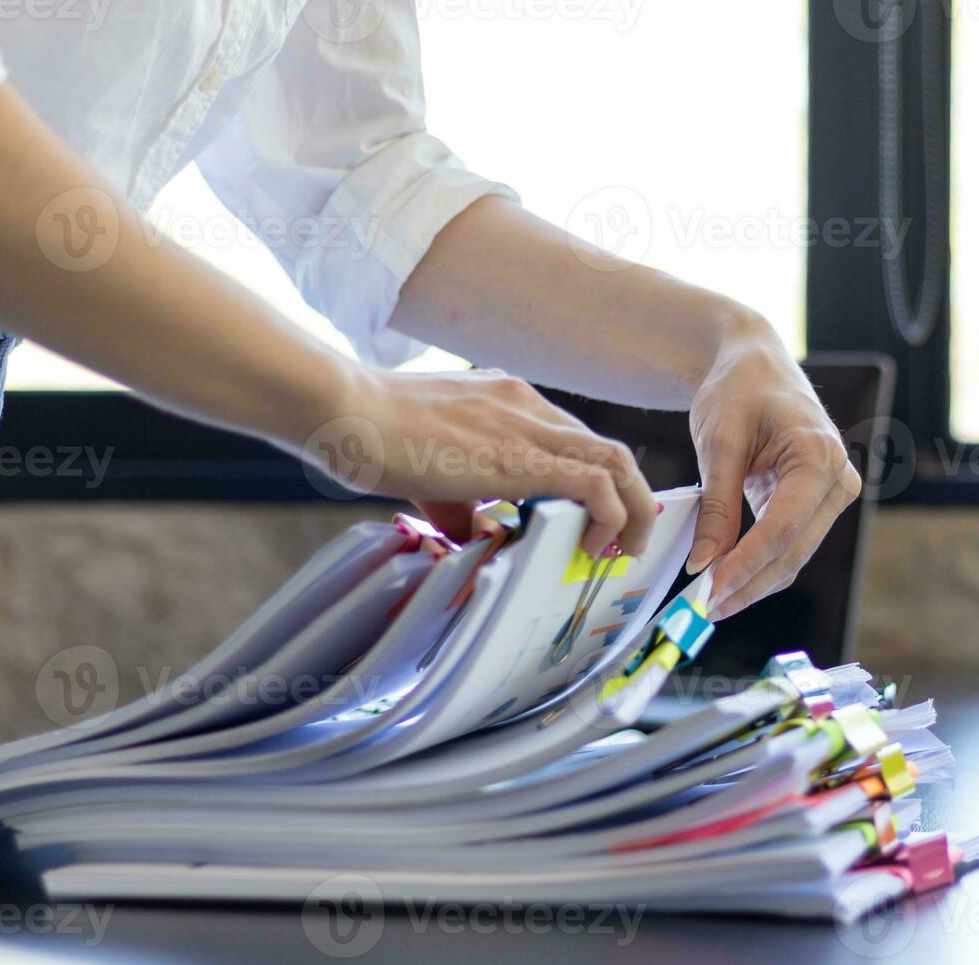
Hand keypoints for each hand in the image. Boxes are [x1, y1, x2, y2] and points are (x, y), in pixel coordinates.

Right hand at [305, 367, 658, 556]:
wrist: (345, 408)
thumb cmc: (368, 432)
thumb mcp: (428, 466)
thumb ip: (459, 498)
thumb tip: (471, 534)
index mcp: (508, 401)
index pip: (574, 441)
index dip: (595, 485)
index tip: (594, 523)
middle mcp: (527, 406)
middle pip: (607, 450)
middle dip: (629, 500)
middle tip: (621, 543)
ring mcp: (527, 426)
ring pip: (617, 462)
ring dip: (633, 510)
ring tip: (623, 550)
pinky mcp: (520, 457)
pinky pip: (595, 484)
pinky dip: (610, 516)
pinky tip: (593, 544)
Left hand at [686, 322, 861, 619]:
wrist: (753, 364)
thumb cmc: (737, 389)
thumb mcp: (718, 441)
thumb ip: (716, 505)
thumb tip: (704, 564)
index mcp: (819, 455)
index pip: (782, 528)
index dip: (745, 565)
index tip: (710, 591)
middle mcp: (838, 479)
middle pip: (793, 551)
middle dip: (748, 584)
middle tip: (704, 608)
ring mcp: (832, 494)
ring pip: (794, 556)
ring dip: (754, 582)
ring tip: (710, 602)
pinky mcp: (817, 504)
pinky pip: (790, 545)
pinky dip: (759, 566)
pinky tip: (726, 581)